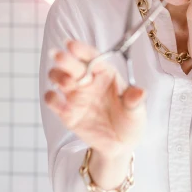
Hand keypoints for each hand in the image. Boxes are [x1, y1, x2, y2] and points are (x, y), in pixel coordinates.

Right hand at [44, 39, 146, 157]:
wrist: (120, 145)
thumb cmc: (130, 122)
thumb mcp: (137, 112)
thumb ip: (135, 101)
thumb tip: (140, 92)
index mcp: (105, 74)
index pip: (93, 57)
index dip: (82, 50)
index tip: (71, 45)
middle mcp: (88, 81)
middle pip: (73, 65)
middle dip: (64, 59)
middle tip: (59, 56)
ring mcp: (76, 96)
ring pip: (58, 77)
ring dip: (58, 77)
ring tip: (67, 84)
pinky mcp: (66, 112)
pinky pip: (52, 100)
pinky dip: (51, 98)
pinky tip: (57, 100)